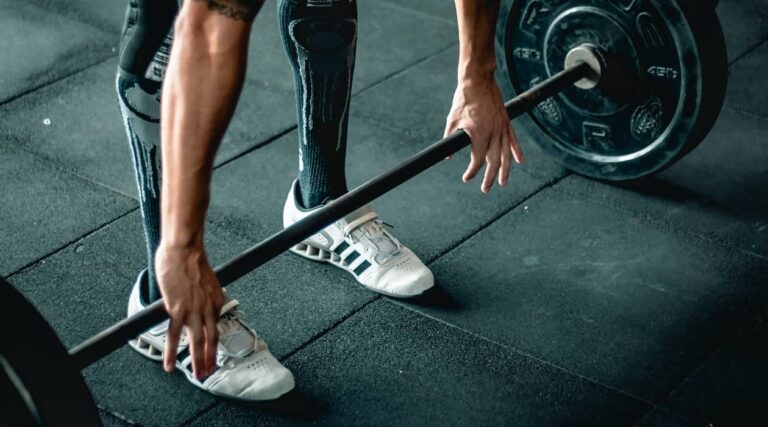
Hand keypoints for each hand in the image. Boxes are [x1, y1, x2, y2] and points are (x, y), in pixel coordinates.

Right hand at [155, 242, 224, 379]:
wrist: (184, 250)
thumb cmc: (191, 259)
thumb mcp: (207, 280)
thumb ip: (205, 294)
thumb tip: (198, 300)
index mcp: (217, 300)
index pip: (216, 326)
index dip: (214, 342)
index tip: (213, 353)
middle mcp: (208, 308)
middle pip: (211, 340)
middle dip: (211, 359)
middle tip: (208, 373)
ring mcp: (194, 311)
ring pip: (197, 342)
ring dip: (197, 361)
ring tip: (197, 374)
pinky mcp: (178, 310)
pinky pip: (175, 336)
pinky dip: (172, 352)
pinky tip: (171, 364)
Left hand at [444, 76, 523, 192]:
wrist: (478, 81)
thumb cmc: (464, 100)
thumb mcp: (452, 120)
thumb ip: (450, 140)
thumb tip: (447, 157)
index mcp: (479, 135)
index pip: (477, 160)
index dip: (472, 172)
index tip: (466, 178)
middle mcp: (494, 133)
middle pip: (494, 161)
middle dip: (490, 178)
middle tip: (485, 189)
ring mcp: (502, 127)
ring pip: (506, 154)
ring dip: (505, 170)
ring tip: (502, 182)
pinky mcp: (506, 121)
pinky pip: (514, 140)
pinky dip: (517, 151)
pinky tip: (520, 161)